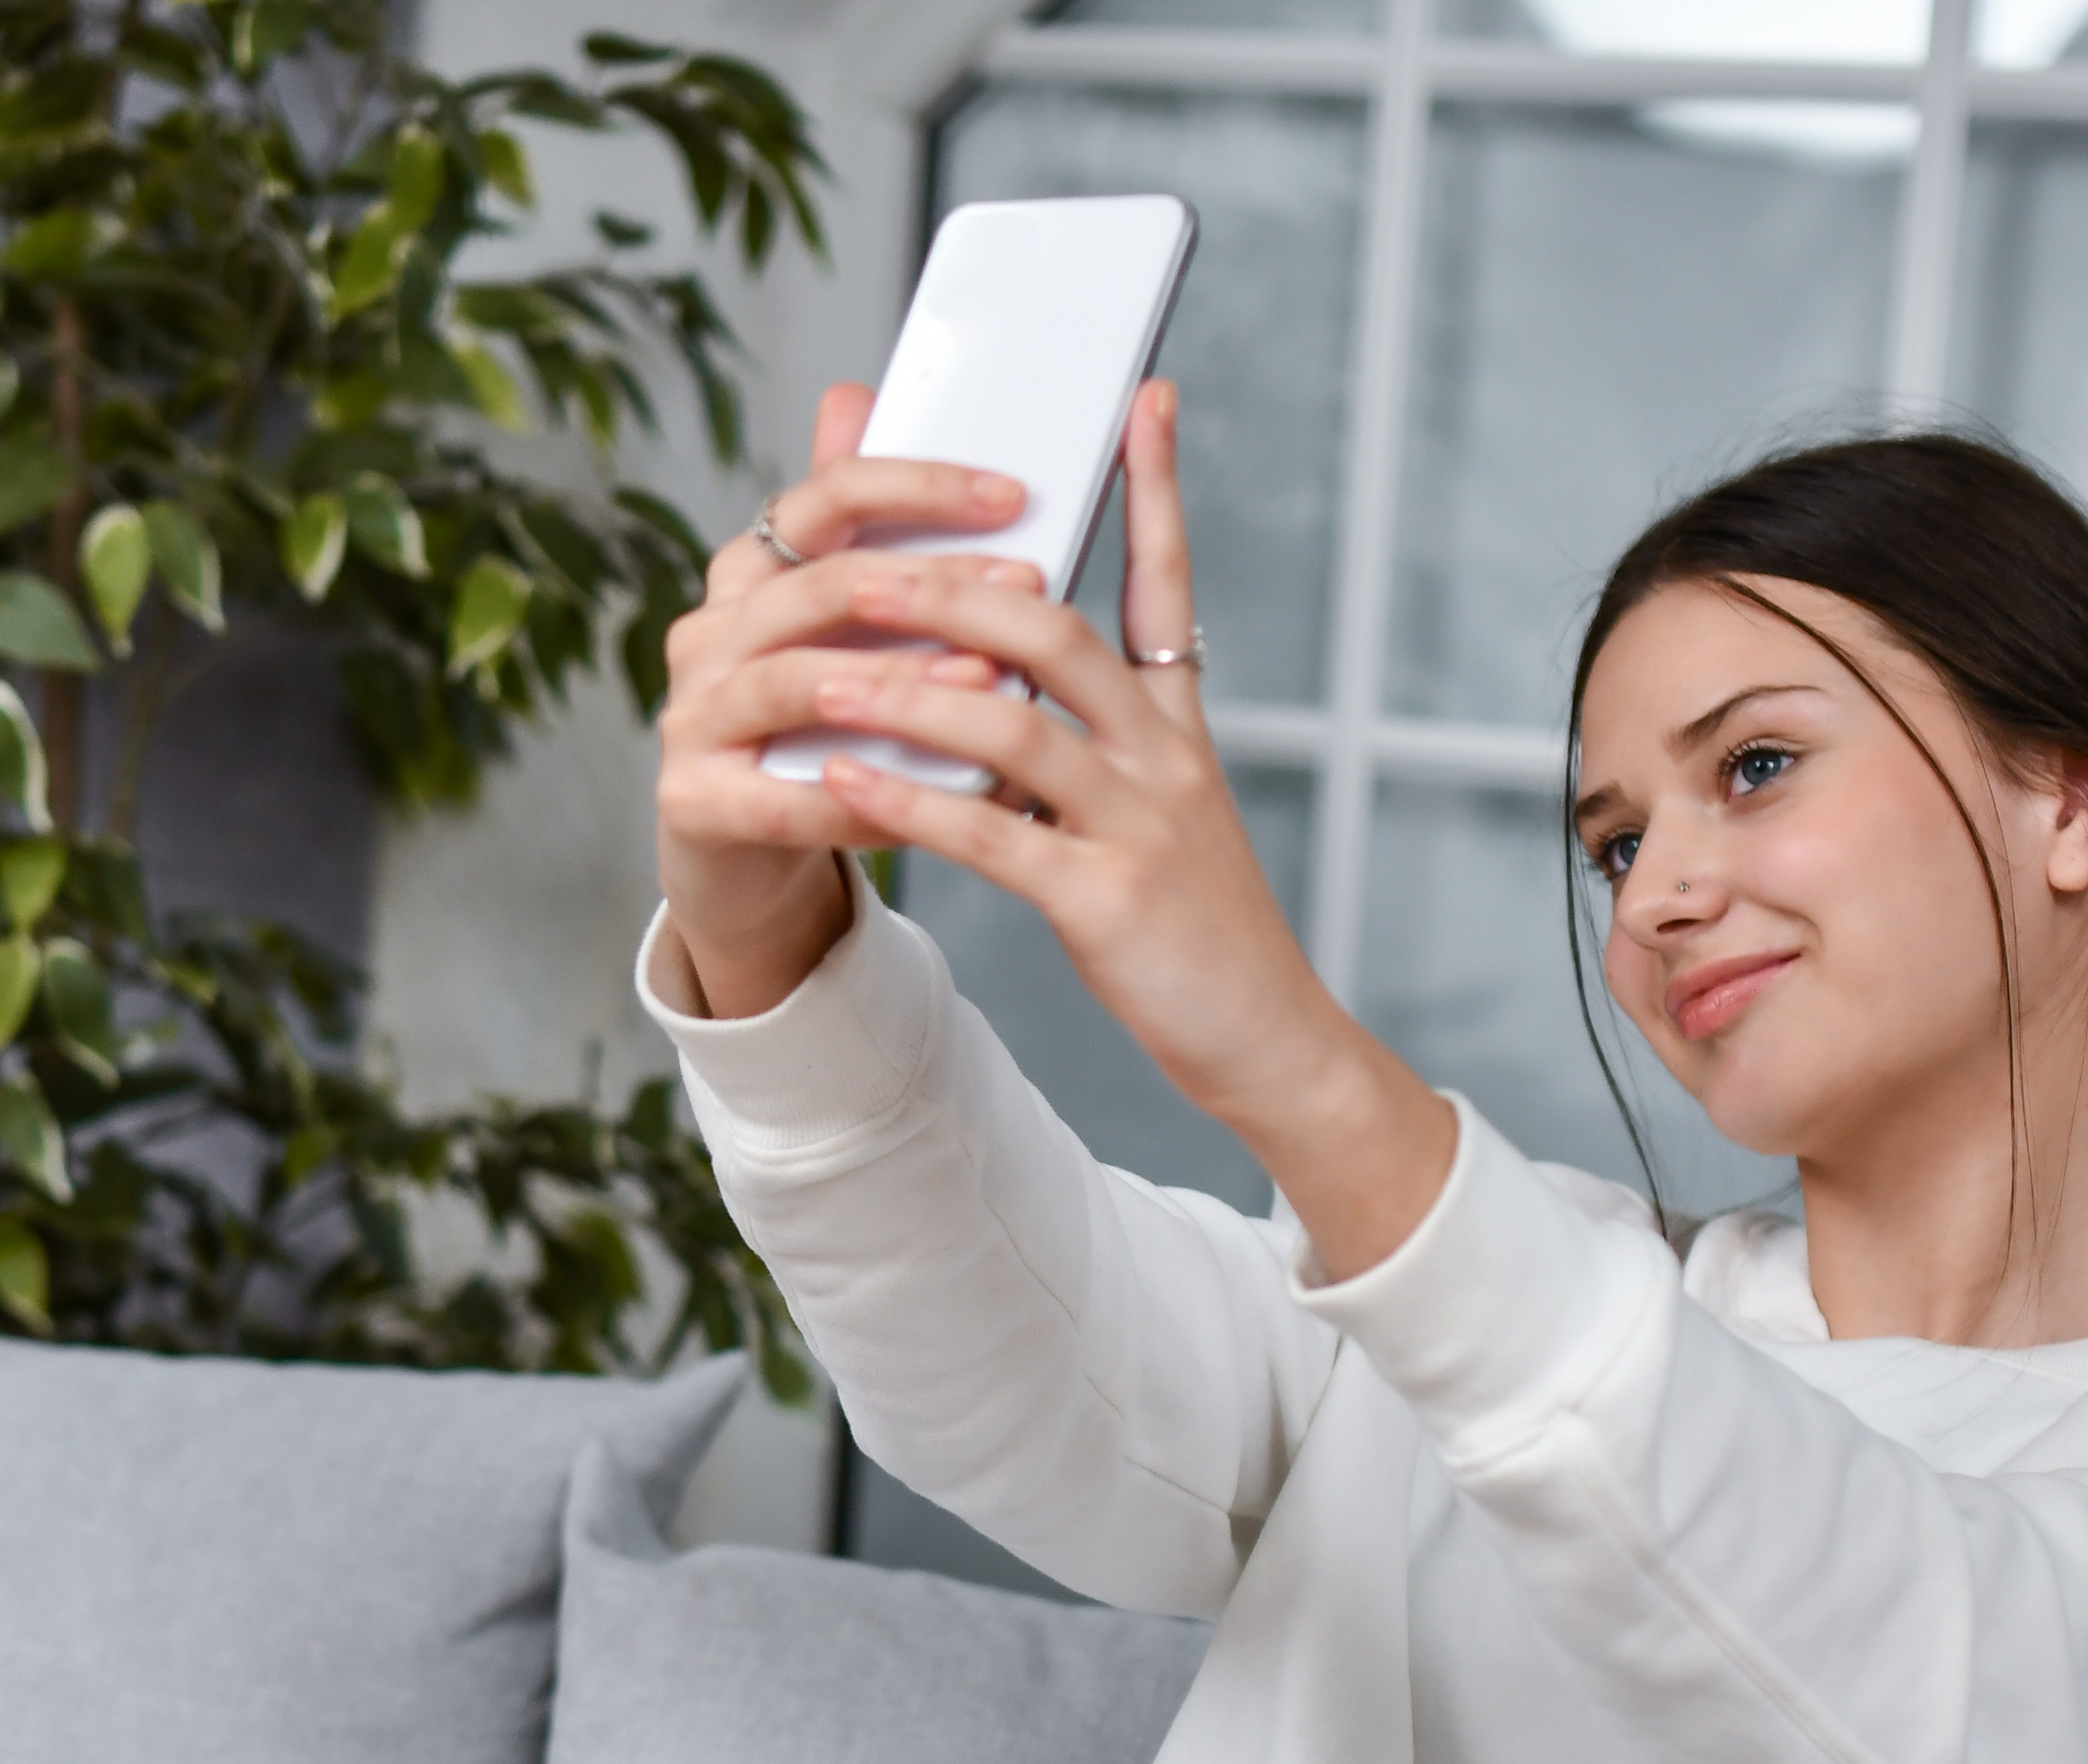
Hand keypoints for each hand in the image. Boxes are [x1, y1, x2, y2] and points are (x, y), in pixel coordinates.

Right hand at [650, 380, 1054, 1014]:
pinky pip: (788, 797)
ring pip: (798, 683)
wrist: (743, 861)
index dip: (920, 487)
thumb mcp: (849, 635)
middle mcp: (709, 632)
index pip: (828, 497)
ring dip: (901, 680)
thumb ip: (867, 538)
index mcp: (749, 573)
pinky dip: (870, 798)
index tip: (1013, 494)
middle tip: (1028, 586)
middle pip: (821, 585)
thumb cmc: (818, 734)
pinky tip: (944, 799)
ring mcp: (692, 716)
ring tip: (988, 679)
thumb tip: (863, 400)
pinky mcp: (692, 801)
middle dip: (931, 583)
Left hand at [787, 385, 1458, 1274]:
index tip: (1139, 398)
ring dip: (904, 690)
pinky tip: (836, 781)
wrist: (1272, 1040)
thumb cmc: (1196, 929)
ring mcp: (1138, 824)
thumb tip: (1009, 683)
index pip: (1163, 581)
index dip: (1153, 488)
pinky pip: (991, 836)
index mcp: (1175, 725)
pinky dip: (907, 802)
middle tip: (860, 559)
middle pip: (1055, 632)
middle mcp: (1162, 755)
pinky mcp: (1106, 899)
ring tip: (815, 670)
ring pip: (1011, 725)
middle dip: (951, 589)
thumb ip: (1094, 742)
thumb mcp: (1156, 814)